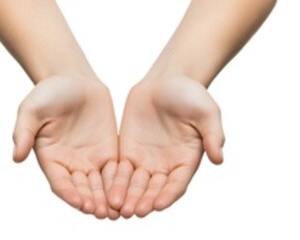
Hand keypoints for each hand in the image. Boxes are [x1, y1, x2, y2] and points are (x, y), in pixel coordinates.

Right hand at [12, 76, 117, 218]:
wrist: (71, 78)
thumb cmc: (47, 93)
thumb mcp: (30, 110)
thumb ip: (23, 133)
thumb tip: (16, 157)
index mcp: (50, 158)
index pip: (60, 182)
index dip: (70, 194)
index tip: (81, 203)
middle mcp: (70, 163)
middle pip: (82, 188)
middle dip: (93, 201)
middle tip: (103, 213)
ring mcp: (90, 159)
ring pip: (101, 185)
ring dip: (108, 198)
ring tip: (119, 210)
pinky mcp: (109, 151)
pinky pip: (117, 171)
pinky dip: (123, 184)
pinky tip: (132, 193)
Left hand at [111, 77, 223, 217]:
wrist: (168, 80)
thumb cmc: (192, 95)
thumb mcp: (207, 113)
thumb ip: (213, 135)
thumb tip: (219, 158)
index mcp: (187, 160)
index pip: (177, 184)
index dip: (168, 195)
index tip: (158, 206)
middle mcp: (166, 164)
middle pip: (153, 188)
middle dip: (143, 201)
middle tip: (132, 212)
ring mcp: (145, 159)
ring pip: (134, 183)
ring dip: (126, 196)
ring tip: (116, 208)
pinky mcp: (127, 150)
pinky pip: (118, 170)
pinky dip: (112, 182)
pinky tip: (103, 192)